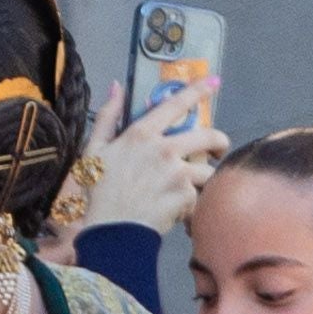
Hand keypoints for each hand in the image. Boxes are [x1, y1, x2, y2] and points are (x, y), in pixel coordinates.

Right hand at [80, 70, 225, 239]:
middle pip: (208, 135)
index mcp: (141, 134)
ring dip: (204, 179)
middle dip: (218, 142)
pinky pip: (199, 196)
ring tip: (191, 189)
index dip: (197, 90)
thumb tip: (115, 86)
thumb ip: (107, 116)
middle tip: (217, 150)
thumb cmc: (98, 193)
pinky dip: (191, 204)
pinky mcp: (186, 196)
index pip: (175, 104)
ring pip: (208, 169)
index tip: (214, 81)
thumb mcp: (93, 150)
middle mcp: (163, 149)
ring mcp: (177, 172)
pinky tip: (177, 210)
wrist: (111, 231)